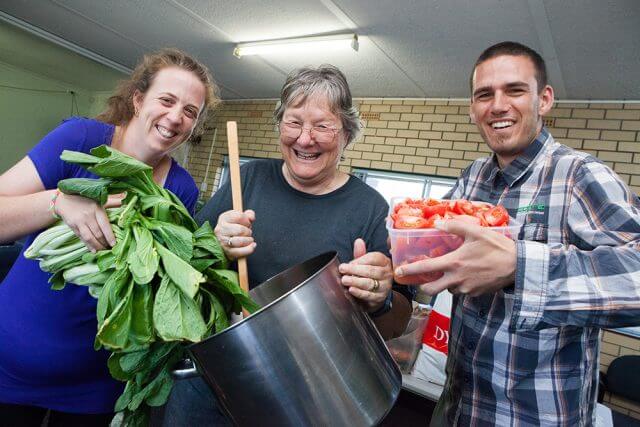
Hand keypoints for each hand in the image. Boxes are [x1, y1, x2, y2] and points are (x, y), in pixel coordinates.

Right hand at [55, 192, 123, 251]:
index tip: (114, 244)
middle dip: (104, 243)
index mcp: (97, 209)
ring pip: (89, 237)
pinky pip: (81, 238)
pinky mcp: (72, 225)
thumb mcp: (98, 200)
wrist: (64, 200)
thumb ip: (111, 202)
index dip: (110, 236)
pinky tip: (93, 250)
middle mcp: (88, 215)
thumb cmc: (85, 200)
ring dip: (97, 246)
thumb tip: (123, 202)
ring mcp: (79, 221)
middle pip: (98, 233)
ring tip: (102, 250)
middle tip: (109, 249)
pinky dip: (88, 245)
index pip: (105, 225)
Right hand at [214, 209, 255, 259]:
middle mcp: (220, 229)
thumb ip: (249, 214)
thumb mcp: (242, 218)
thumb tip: (251, 218)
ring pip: (241, 241)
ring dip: (249, 240)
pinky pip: (241, 252)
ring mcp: (222, 242)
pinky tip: (252, 246)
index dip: (247, 220)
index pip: (239, 216)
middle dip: (248, 231)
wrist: (227, 242)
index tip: (246, 223)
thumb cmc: (236, 228)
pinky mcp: (227, 252)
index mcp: (224, 218)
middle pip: (241, 230)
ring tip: (249, 239)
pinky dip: (249, 249)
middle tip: (247, 233)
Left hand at [339, 238, 392, 311]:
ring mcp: (385, 286)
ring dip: (355, 281)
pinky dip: (359, 292)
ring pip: (369, 283)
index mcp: (384, 262)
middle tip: (342, 270)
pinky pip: (369, 295)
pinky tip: (351, 289)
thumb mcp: (366, 263)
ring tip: (344, 280)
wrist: (376, 293)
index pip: (373, 258)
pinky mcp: (380, 297)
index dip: (359, 260)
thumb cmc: (369, 275)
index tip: (347, 263)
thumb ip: (361, 254)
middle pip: (371, 271)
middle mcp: (387, 273)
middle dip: (354, 270)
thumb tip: (358, 241)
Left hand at [394, 219, 515, 296]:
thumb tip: (439, 223)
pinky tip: (467, 275)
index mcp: (454, 263)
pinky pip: (462, 291)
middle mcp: (457, 279)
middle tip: (421, 279)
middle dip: (423, 285)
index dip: (409, 271)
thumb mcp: (476, 232)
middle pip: (431, 289)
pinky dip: (460, 285)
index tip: (399, 272)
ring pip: (447, 290)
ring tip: (451, 272)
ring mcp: (466, 289)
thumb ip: (455, 227)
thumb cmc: (497, 247)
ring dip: (445, 283)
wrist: (518, 265)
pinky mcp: (475, 294)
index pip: (425, 269)